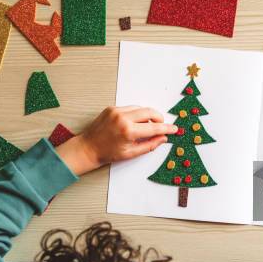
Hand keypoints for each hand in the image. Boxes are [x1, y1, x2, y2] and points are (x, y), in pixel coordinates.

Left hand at [56, 106, 176, 174]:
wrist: (88, 148)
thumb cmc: (108, 153)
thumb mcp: (131, 153)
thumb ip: (150, 145)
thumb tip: (163, 138)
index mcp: (128, 131)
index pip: (154, 127)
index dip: (166, 128)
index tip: (174, 128)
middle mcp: (123, 118)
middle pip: (150, 112)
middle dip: (159, 118)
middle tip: (162, 125)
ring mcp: (117, 111)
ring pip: (140, 108)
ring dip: (147, 115)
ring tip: (146, 126)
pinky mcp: (112, 108)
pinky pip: (130, 108)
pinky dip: (136, 114)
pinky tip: (134, 123)